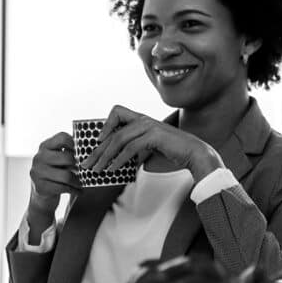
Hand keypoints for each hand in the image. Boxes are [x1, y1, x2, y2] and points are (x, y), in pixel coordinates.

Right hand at [28, 132, 81, 215]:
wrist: (42, 195)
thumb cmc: (55, 174)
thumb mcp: (59, 159)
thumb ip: (68, 153)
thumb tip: (88, 152)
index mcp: (44, 146)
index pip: (62, 137)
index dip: (75, 144)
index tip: (79, 153)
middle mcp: (38, 157)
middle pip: (67, 158)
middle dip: (78, 166)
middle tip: (81, 171)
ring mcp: (37, 172)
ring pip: (66, 175)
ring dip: (78, 181)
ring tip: (80, 183)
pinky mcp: (40, 187)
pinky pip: (63, 188)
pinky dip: (74, 190)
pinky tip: (78, 191)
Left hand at [80, 105, 223, 179]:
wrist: (195, 154)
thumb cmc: (171, 153)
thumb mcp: (147, 149)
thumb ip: (132, 150)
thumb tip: (113, 161)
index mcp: (142, 119)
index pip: (117, 112)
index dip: (105, 125)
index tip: (96, 141)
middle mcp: (143, 119)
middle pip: (112, 131)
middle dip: (97, 149)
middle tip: (86, 163)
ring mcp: (149, 126)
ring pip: (118, 139)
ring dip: (105, 156)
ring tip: (97, 170)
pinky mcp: (154, 136)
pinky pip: (130, 148)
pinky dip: (119, 160)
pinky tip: (112, 169)